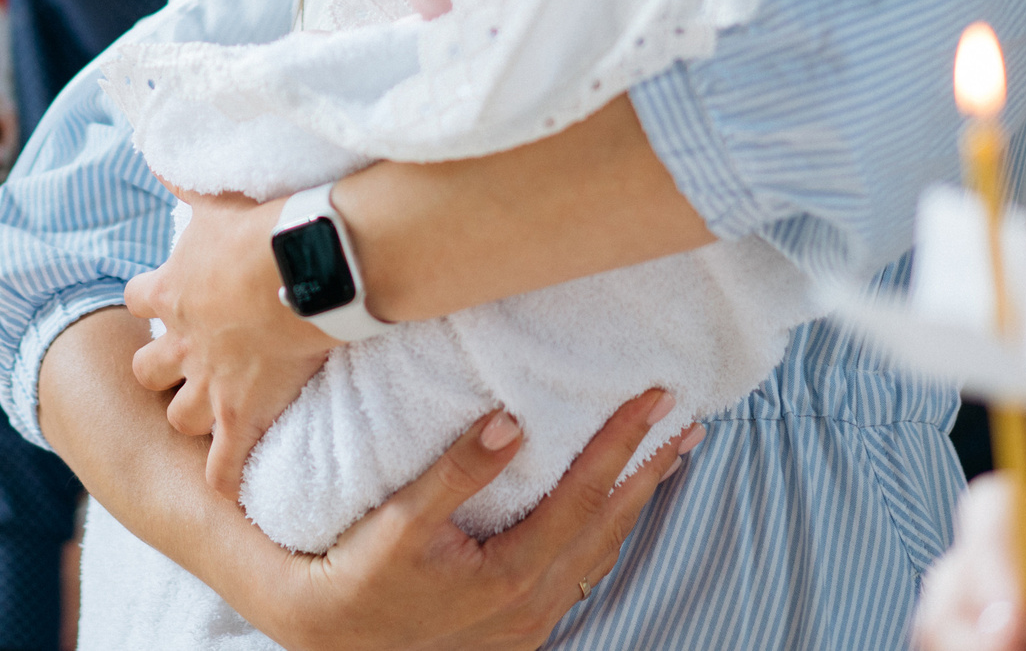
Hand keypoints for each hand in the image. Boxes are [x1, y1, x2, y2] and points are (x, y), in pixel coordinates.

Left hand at [125, 184, 333, 495]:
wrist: (302, 266)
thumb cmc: (263, 226)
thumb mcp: (215, 198)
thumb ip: (183, 181)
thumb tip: (155, 150)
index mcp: (171, 290)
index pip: (139, 299)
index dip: (150, 303)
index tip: (163, 303)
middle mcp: (182, 343)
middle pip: (148, 370)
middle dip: (159, 371)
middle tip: (184, 367)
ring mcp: (210, 384)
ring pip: (179, 418)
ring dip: (191, 418)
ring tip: (210, 421)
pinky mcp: (243, 415)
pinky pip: (224, 464)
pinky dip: (224, 478)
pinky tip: (226, 492)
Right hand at [252, 387, 702, 650]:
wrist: (336, 639)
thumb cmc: (361, 576)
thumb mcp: (400, 521)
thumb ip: (458, 470)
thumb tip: (511, 421)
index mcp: (513, 573)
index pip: (586, 494)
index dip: (623, 442)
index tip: (655, 398)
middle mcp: (534, 602)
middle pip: (610, 524)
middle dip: (651, 470)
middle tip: (689, 423)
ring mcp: (531, 620)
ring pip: (600, 552)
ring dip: (634, 501)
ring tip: (664, 459)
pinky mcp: (521, 627)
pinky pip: (580, 571)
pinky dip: (604, 531)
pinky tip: (609, 511)